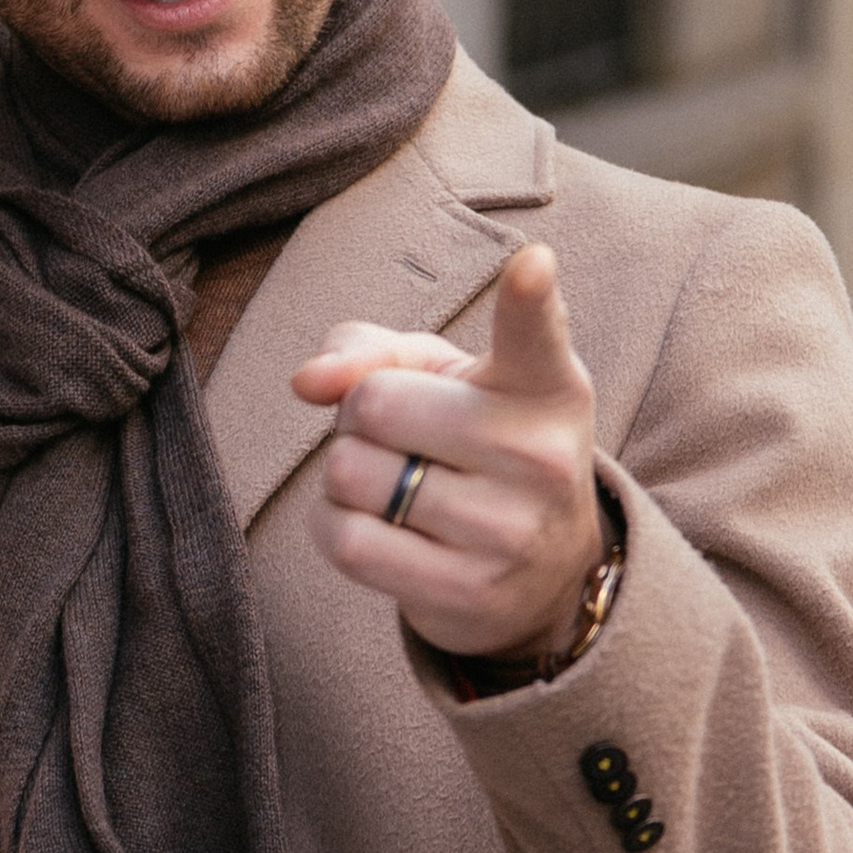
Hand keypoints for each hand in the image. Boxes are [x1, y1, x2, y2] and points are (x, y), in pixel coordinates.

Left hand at [293, 243, 603, 664]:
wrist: (541, 572)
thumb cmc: (474, 446)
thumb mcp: (442, 381)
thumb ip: (370, 353)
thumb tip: (308, 381)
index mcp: (544, 384)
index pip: (534, 332)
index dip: (528, 296)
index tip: (532, 262)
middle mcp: (540, 454)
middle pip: (373, 404)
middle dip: (359, 417)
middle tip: (401, 438)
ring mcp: (509, 529)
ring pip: (350, 473)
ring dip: (345, 475)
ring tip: (393, 483)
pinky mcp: (468, 591)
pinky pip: (345, 540)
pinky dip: (333, 525)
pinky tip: (372, 525)